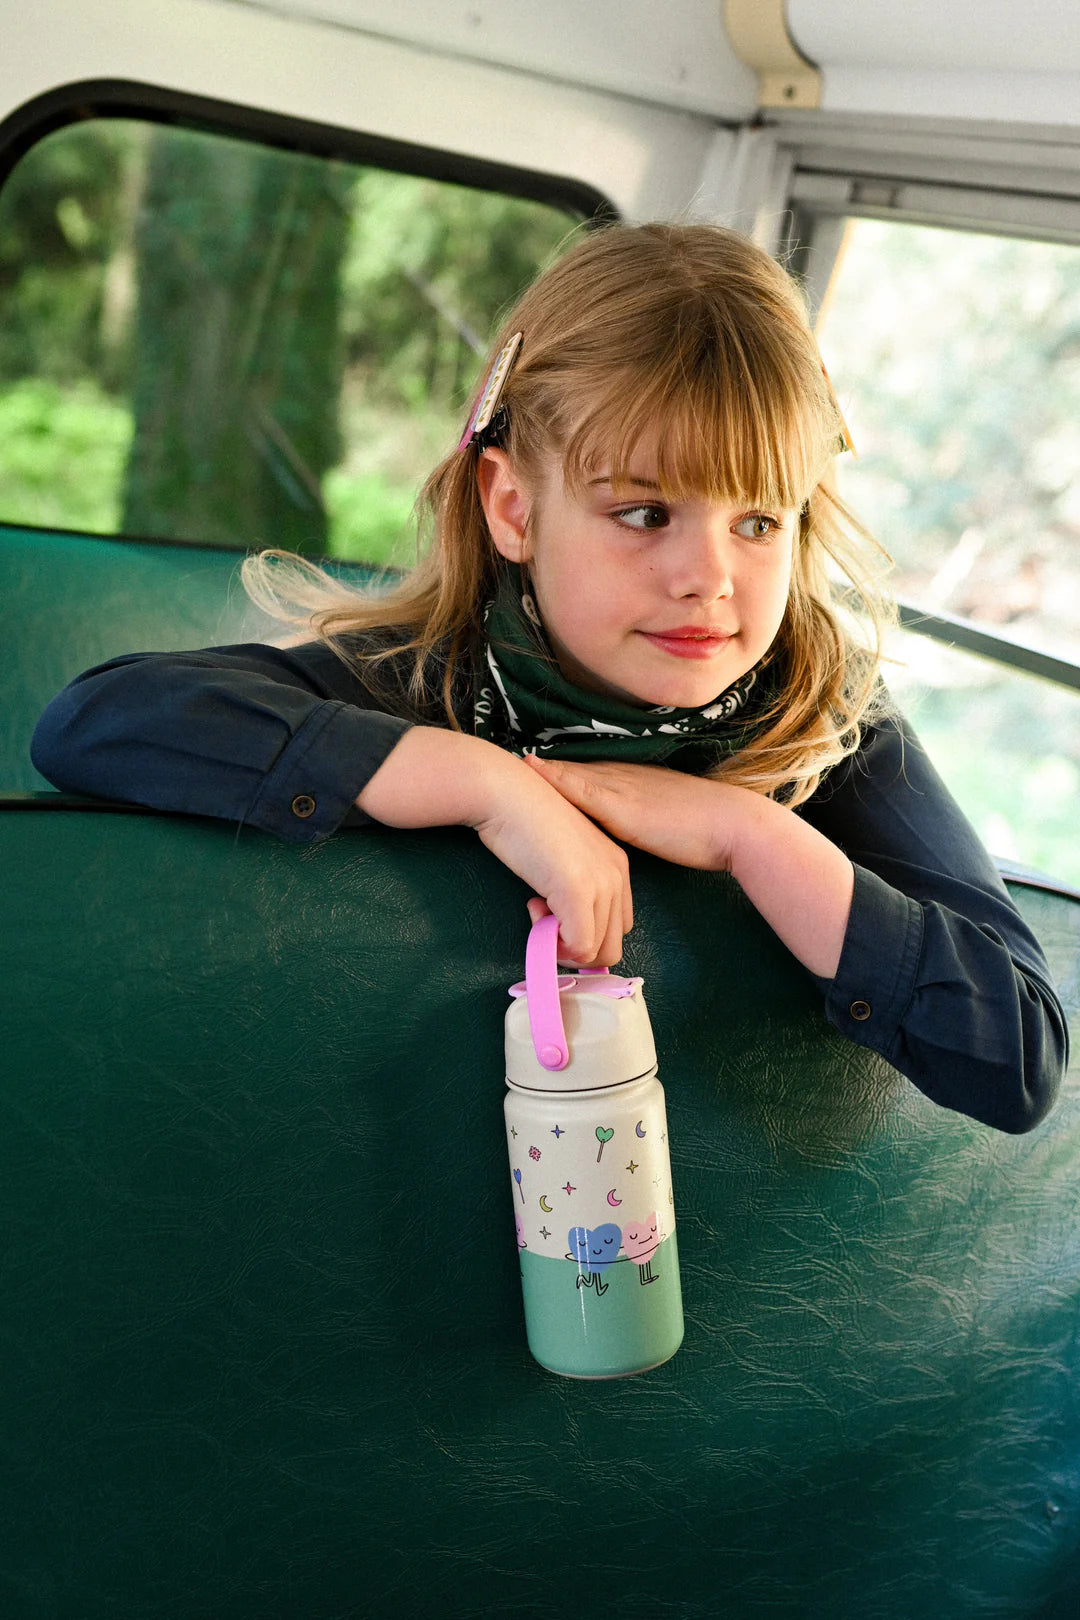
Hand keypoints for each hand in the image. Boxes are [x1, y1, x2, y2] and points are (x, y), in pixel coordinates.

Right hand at [357, 728, 632, 965]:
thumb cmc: (522, 818)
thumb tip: (559, 921)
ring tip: (536, 911)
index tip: (550, 909)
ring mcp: (601, 883)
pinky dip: (553, 944)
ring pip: (596, 952)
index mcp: (616, 864)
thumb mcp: (560, 855)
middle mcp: (617, 874)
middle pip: (611, 944)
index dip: (583, 931)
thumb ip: (571, 886)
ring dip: (562, 946)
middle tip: (542, 918)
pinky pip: (578, 947)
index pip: (617, 925)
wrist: (505, 792)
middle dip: (574, 946)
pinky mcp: (579, 891)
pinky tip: (532, 907)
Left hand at [525, 752, 853, 977]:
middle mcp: (626, 779)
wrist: (735, 828)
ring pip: (573, 774)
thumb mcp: (673, 821)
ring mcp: (623, 789)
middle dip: (546, 767)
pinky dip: (555, 777)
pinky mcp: (622, 806)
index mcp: (638, 783)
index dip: (564, 771)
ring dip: (543, 769)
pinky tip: (533, 768)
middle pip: (577, 770)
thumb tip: (646, 831)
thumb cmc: (712, 832)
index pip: (593, 775)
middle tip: (511, 758)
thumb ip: (652, 822)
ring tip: (510, 760)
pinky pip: (580, 788)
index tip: (536, 766)